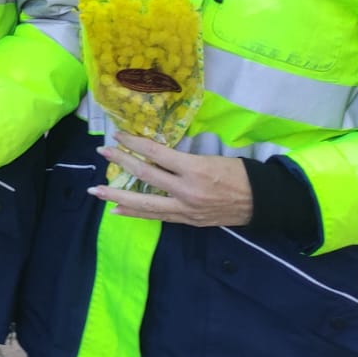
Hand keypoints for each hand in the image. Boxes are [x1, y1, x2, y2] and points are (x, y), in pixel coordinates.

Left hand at [93, 134, 253, 226]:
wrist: (262, 202)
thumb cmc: (239, 173)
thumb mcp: (211, 158)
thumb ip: (182, 160)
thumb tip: (154, 155)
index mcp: (194, 169)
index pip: (156, 154)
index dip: (134, 143)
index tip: (117, 135)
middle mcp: (186, 191)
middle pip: (145, 176)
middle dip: (120, 164)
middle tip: (101, 153)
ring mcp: (186, 209)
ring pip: (145, 203)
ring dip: (118, 197)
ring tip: (96, 192)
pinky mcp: (188, 221)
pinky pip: (156, 216)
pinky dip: (136, 213)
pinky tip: (118, 211)